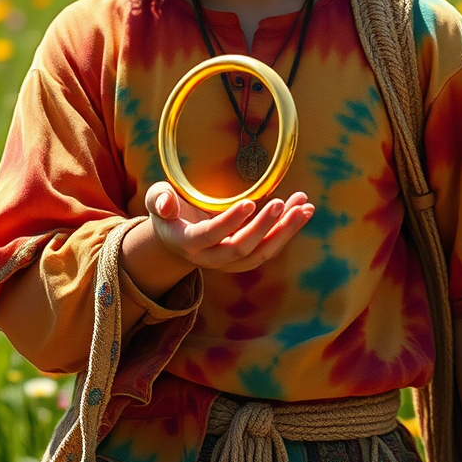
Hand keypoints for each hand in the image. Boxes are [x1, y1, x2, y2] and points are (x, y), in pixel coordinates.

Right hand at [144, 181, 313, 272]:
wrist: (178, 239)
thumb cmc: (168, 212)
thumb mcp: (157, 201)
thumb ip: (158, 199)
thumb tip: (165, 202)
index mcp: (189, 242)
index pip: (211, 235)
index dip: (230, 221)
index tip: (250, 202)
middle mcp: (211, 258)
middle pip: (242, 248)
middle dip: (264, 226)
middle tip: (283, 203)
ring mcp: (231, 261)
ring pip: (262, 252)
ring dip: (285, 230)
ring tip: (304, 207)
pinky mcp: (246, 258)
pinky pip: (270, 248)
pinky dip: (288, 231)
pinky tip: (303, 211)